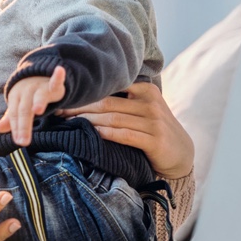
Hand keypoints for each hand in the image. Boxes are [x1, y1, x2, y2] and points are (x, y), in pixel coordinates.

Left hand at [0, 66, 66, 146]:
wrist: (36, 73)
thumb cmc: (27, 94)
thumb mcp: (18, 105)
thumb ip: (10, 118)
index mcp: (16, 98)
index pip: (14, 114)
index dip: (16, 128)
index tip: (18, 141)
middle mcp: (26, 92)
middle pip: (24, 109)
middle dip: (24, 125)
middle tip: (24, 142)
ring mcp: (39, 86)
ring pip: (39, 96)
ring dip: (38, 102)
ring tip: (38, 111)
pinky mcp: (53, 83)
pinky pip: (55, 80)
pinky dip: (58, 77)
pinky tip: (59, 71)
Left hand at [57, 82, 193, 178]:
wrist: (182, 153)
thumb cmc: (154, 129)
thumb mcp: (144, 108)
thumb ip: (124, 99)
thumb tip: (85, 94)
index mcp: (146, 90)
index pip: (110, 87)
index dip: (86, 91)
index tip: (65, 96)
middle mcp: (150, 103)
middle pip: (107, 102)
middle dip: (80, 106)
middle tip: (58, 109)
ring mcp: (154, 122)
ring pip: (113, 118)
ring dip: (88, 120)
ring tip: (67, 123)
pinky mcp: (155, 141)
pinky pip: (125, 135)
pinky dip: (106, 134)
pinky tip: (91, 134)